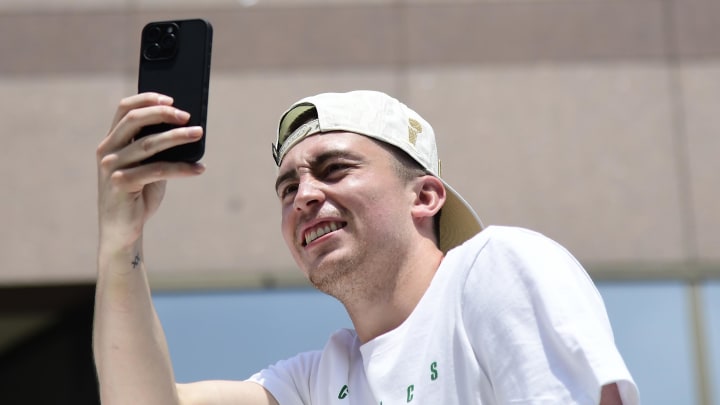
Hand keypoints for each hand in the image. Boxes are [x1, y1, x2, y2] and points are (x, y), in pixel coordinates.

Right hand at [96, 92, 204, 249]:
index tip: (172, 98)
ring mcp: (112, 167)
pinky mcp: (121, 185)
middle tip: (188, 116)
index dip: (147, 99)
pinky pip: (157, 170)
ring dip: (178, 137)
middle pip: (135, 120)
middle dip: (164, 114)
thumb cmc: (139, 194)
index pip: (125, 109)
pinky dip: (182, 168)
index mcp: (111, 141)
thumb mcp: (148, 166)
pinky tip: (199, 169)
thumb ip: (157, 148)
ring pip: (149, 144)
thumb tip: (187, 129)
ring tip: (198, 134)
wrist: (123, 229)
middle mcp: (107, 151)